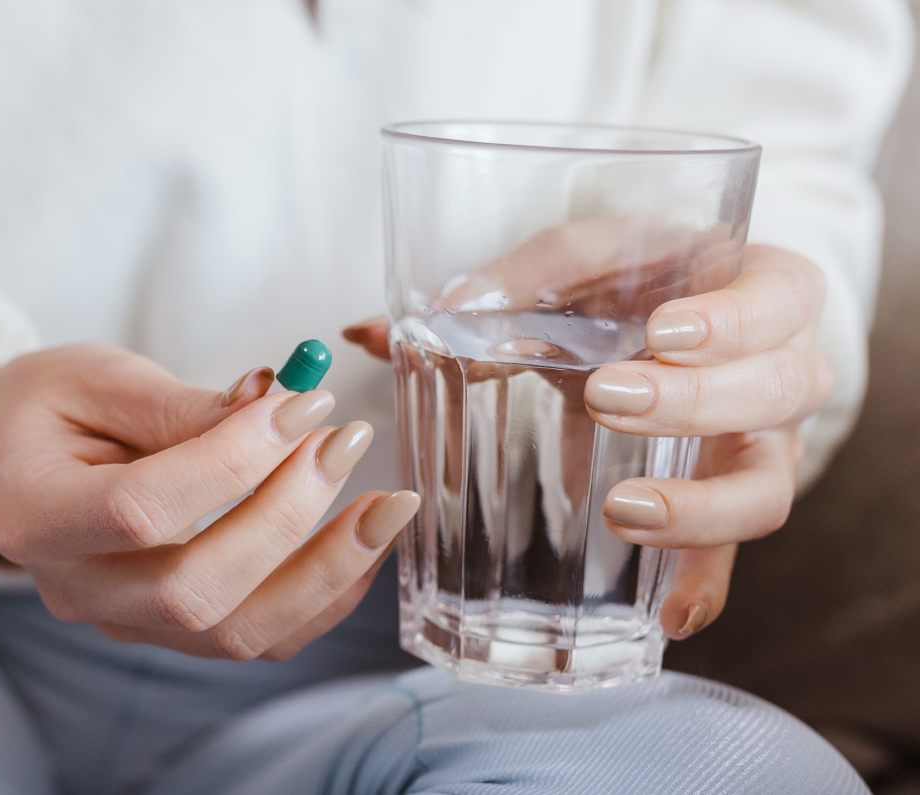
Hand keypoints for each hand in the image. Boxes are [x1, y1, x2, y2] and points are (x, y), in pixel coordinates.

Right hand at [0, 344, 419, 659]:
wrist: (20, 460)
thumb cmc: (52, 406)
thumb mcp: (97, 378)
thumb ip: (179, 404)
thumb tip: (278, 409)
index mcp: (34, 513)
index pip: (140, 510)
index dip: (232, 460)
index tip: (303, 403)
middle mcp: (76, 589)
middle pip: (195, 591)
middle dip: (289, 517)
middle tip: (344, 441)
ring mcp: (125, 622)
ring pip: (237, 633)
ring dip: (326, 571)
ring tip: (387, 504)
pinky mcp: (171, 630)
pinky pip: (259, 637)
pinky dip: (324, 597)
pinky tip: (365, 542)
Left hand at [345, 243, 829, 639]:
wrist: (676, 318)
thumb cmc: (631, 283)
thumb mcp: (574, 269)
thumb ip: (489, 293)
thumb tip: (363, 333)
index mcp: (751, 287)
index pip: (778, 297)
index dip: (734, 318)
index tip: (661, 330)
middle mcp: (775, 368)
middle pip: (778, 391)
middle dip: (696, 401)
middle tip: (609, 398)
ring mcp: (759, 442)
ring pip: (768, 484)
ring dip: (702, 507)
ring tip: (622, 513)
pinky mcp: (728, 496)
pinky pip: (735, 553)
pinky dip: (702, 585)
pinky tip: (666, 617)